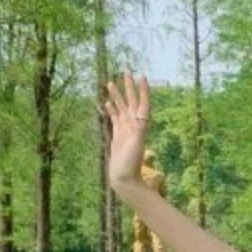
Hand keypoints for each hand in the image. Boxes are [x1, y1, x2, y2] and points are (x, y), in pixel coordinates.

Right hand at [104, 69, 149, 189]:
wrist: (125, 179)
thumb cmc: (131, 164)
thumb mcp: (137, 144)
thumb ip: (139, 130)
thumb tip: (142, 117)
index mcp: (140, 126)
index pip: (143, 104)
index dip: (143, 90)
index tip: (141, 76)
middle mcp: (134, 126)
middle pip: (132, 102)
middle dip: (129, 87)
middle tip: (125, 72)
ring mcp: (126, 130)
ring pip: (122, 108)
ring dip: (118, 95)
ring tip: (110, 83)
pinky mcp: (118, 136)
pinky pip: (115, 119)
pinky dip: (113, 110)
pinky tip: (108, 102)